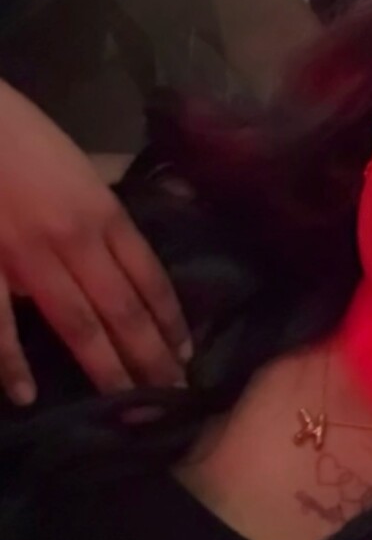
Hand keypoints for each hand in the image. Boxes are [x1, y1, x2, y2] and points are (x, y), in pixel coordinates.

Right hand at [0, 80, 190, 404]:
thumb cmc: (23, 137)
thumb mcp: (84, 163)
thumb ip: (113, 206)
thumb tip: (170, 213)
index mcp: (104, 212)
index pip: (149, 277)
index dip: (170, 319)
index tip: (186, 353)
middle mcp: (76, 238)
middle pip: (123, 309)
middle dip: (150, 356)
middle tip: (173, 394)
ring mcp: (26, 255)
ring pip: (77, 323)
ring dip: (105, 367)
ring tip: (128, 402)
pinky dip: (11, 361)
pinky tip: (27, 395)